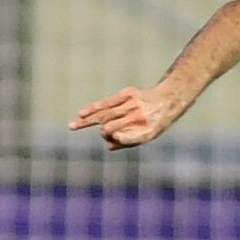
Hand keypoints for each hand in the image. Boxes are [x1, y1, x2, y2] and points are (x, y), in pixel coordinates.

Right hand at [70, 85, 186, 149]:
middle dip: (103, 132)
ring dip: (87, 121)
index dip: (119, 138)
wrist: (167, 100)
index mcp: (148, 131)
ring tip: (72, 126)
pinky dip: (93, 108)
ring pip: (105, 114)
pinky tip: (81, 114)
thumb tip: (108, 145)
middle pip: (111, 127)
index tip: (111, 138)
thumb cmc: (154, 122)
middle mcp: (140, 117)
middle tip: (104, 134)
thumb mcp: (148, 136)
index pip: (128, 137)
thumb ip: (128, 141)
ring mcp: (133, 104)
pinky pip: (106, 103)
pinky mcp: (127, 94)